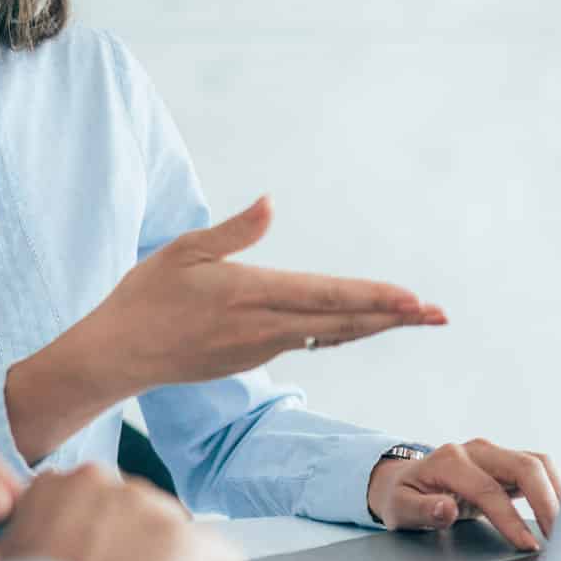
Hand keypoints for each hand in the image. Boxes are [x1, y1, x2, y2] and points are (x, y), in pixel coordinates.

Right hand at [79, 196, 445, 394]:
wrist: (121, 354)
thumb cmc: (146, 295)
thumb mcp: (182, 251)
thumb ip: (232, 231)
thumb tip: (271, 203)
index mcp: (249, 293)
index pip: (325, 297)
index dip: (372, 299)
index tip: (412, 299)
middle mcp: (264, 327)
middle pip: (342, 323)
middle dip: (394, 317)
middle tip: (440, 314)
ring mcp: (262, 347)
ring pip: (331, 335)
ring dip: (376, 325)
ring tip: (415, 317)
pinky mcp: (254, 357)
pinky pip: (311, 342)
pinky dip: (344, 332)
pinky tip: (364, 324)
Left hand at [365, 439, 560, 551]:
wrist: (404, 481)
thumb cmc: (402, 496)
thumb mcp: (399, 508)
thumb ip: (422, 510)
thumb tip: (446, 508)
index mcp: (448, 461)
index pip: (488, 490)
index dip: (511, 519)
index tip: (528, 546)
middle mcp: (475, 452)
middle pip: (524, 466)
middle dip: (547, 501)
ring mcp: (493, 455)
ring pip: (537, 463)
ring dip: (557, 494)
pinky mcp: (506, 464)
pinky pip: (539, 470)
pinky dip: (554, 490)